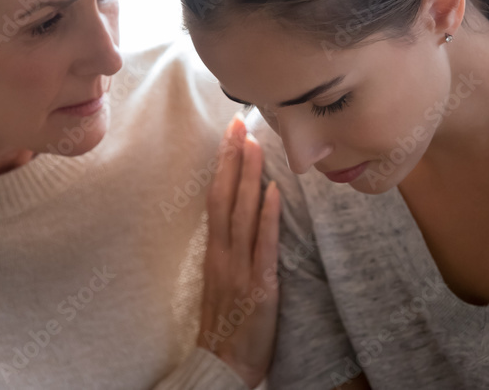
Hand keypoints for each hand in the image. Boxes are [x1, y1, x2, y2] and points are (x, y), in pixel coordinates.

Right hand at [197, 115, 280, 387]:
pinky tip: (273, 192)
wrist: (223, 364)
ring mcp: (239, 268)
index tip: (231, 134)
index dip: (223, 164)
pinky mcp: (259, 285)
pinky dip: (268, 216)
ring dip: (249, 176)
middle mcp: (223, 254)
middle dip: (232, 158)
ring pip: (242, 213)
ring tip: (255, 144)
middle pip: (225, 197)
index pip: (217, 198)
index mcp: (214, 251)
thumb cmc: (226, 324)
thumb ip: (232, 249)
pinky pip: (263, 245)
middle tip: (239, 123)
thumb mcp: (223, 281)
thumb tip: (244, 215)